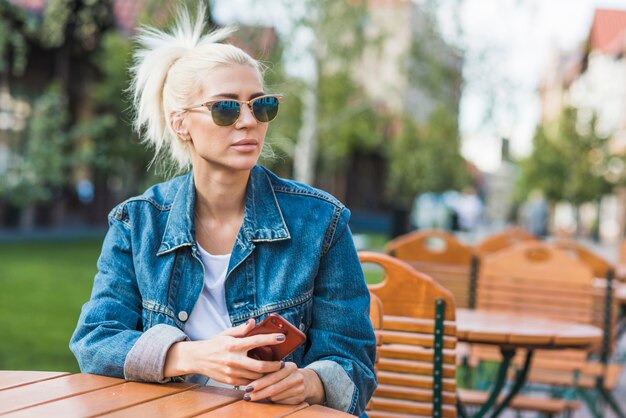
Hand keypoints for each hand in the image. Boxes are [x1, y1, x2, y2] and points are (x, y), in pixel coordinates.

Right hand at [164, 319, 284, 385]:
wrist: (198, 358)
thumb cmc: (215, 344)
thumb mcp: (226, 333)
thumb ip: (241, 329)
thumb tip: (253, 322)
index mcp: (234, 345)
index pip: (256, 341)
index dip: (271, 339)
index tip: (282, 337)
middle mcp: (233, 359)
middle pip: (259, 365)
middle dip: (274, 365)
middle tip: (281, 363)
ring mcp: (232, 372)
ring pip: (256, 376)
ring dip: (267, 373)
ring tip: (274, 369)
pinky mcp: (230, 381)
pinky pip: (249, 382)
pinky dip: (257, 379)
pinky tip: (262, 375)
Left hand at [244, 362, 324, 404]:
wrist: (306, 382)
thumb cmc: (286, 375)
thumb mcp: (280, 369)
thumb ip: (268, 372)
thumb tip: (248, 381)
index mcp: (290, 366)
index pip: (272, 377)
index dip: (258, 383)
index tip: (247, 387)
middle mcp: (297, 377)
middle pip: (274, 388)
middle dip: (258, 393)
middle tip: (247, 396)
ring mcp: (299, 389)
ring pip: (276, 396)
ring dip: (265, 397)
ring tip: (257, 396)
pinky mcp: (299, 399)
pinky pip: (281, 402)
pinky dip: (274, 401)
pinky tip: (271, 397)